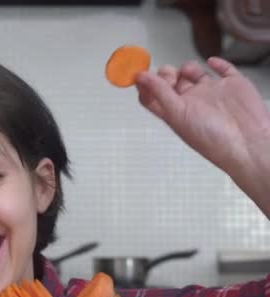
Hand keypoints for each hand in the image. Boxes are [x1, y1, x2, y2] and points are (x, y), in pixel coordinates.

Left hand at [135, 57, 269, 176]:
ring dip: (187, 68)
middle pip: (171, 82)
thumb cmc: (212, 138)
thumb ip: (159, 92)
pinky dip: (217, 63)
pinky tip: (212, 62)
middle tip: (168, 74)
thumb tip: (140, 77)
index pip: (152, 96)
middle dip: (166, 73)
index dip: (145, 85)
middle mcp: (193, 102)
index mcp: (176, 112)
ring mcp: (212, 93)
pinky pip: (223, 69)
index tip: (140, 72)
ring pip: (194, 74)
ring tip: (188, 72)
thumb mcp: (177, 113)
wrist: (248, 142)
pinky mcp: (233, 85)